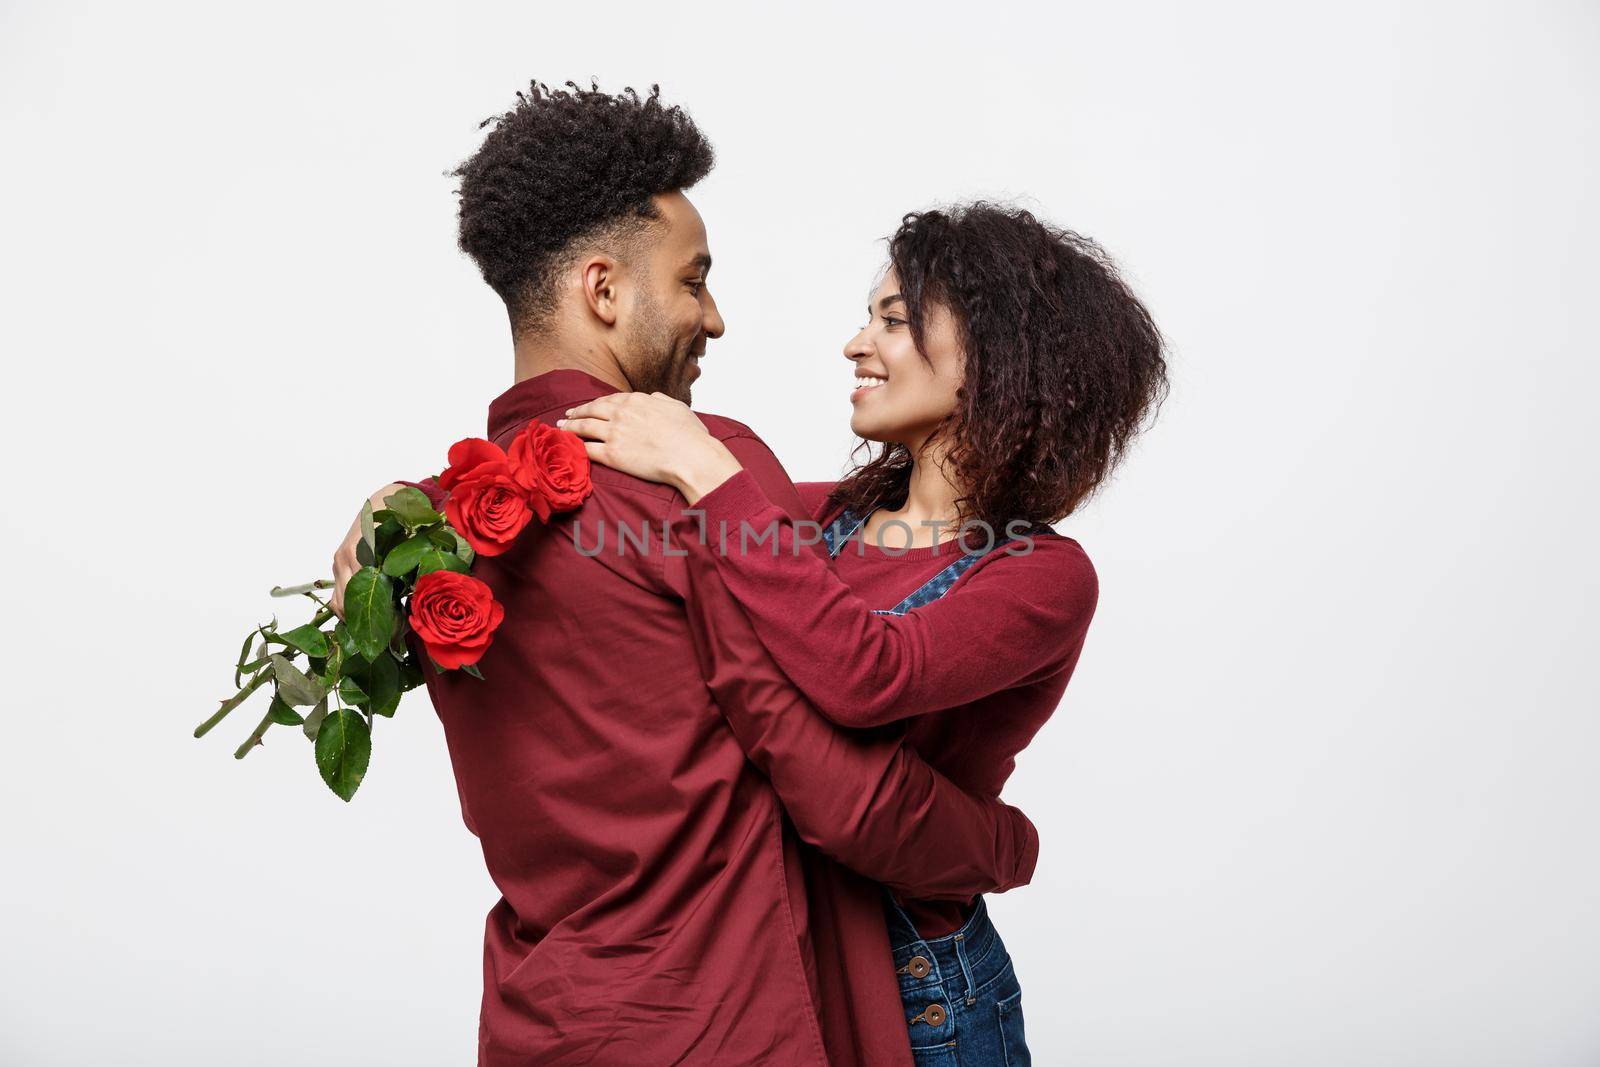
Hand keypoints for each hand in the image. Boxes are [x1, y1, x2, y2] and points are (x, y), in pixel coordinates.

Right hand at [330, 483, 404, 619]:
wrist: (383, 500)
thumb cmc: (399, 521)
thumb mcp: (407, 543)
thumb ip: (407, 567)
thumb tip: (415, 593)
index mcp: (362, 554)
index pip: (364, 593)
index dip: (377, 614)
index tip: (392, 629)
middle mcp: (345, 559)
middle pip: (346, 602)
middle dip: (362, 620)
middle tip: (382, 636)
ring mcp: (339, 562)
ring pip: (337, 600)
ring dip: (351, 616)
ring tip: (371, 630)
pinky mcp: (337, 563)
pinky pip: (336, 591)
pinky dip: (346, 606)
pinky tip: (361, 616)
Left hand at [558, 391, 742, 503]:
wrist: (690, 456)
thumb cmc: (690, 435)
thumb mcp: (677, 407)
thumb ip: (660, 399)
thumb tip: (652, 397)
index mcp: (637, 400)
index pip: (610, 399)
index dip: (596, 403)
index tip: (589, 406)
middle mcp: (621, 413)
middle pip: (591, 410)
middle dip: (576, 412)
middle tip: (566, 415)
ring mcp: (615, 433)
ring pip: (583, 427)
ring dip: (569, 427)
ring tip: (560, 428)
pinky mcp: (612, 455)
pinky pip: (587, 449)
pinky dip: (575, 447)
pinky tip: (568, 447)